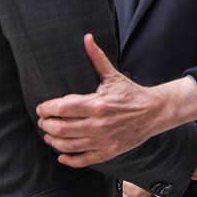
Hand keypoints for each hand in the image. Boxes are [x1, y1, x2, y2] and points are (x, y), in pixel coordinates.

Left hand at [36, 34, 169, 165]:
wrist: (154, 112)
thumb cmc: (131, 93)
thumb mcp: (113, 75)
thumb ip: (96, 58)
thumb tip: (87, 37)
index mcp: (98, 104)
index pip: (64, 107)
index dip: (47, 108)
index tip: (41, 108)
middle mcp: (99, 124)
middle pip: (62, 128)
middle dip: (47, 125)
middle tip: (42, 121)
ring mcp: (104, 140)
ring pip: (69, 145)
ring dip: (53, 141)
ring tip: (48, 135)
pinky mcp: (109, 152)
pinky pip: (84, 160)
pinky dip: (69, 159)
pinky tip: (61, 155)